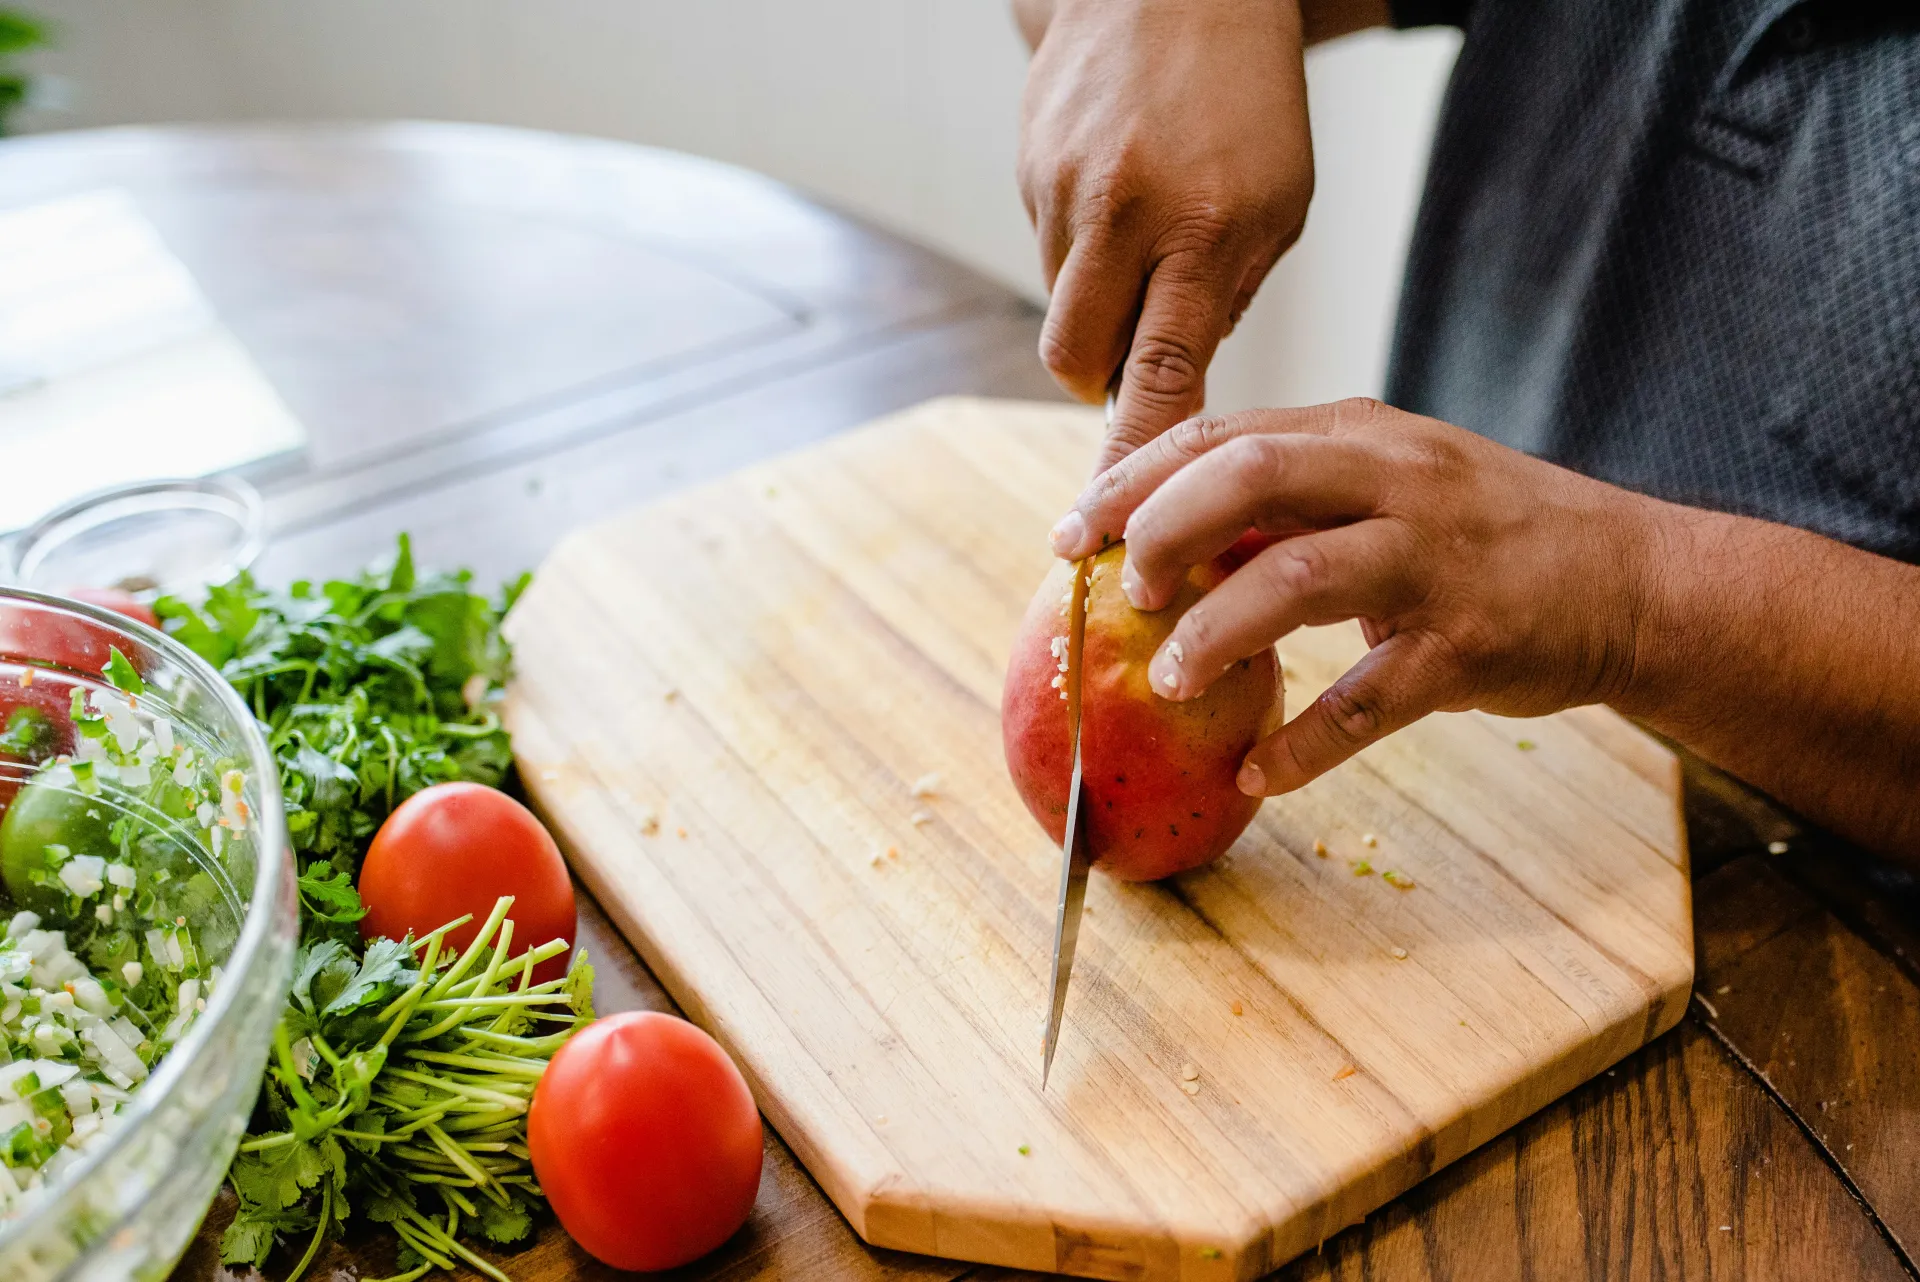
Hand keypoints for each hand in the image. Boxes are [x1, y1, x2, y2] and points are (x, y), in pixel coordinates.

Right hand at [1018, 0, 1313, 472]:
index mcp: (1207, 230)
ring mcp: (1066, 188)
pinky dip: (1080, 245)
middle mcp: (1126, 213)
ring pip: (1060, 303)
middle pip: (1077, 360)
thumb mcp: (1279, 206)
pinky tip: (1116, 190)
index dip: (1136, 454)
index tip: (1116, 516)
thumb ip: (1224, 300)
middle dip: (1098, 383)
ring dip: (1096, 300)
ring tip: (1143, 235)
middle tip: (1133, 358)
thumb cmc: (1246, 100)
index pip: (1162, 376)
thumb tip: (1171, 386)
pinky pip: (1047, 246)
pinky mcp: (1027, 166)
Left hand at [1045, 399, 1664, 794]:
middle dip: (1161, 533)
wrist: (1633, 579)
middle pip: (1249, 478)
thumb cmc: (1488, 533)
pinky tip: (1257, 772)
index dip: (1134, 481)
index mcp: (1362, 433)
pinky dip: (1302, 744)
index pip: (1224, 433)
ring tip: (1167, 682)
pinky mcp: (1469, 647)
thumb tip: (1170, 534)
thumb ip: (1294, 494)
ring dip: (1214, 635)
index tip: (1072, 534)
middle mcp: (1396, 481)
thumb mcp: (1393, 480)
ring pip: (1297, 580)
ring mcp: (1436, 562)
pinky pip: (1368, 702)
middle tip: (1124, 594)